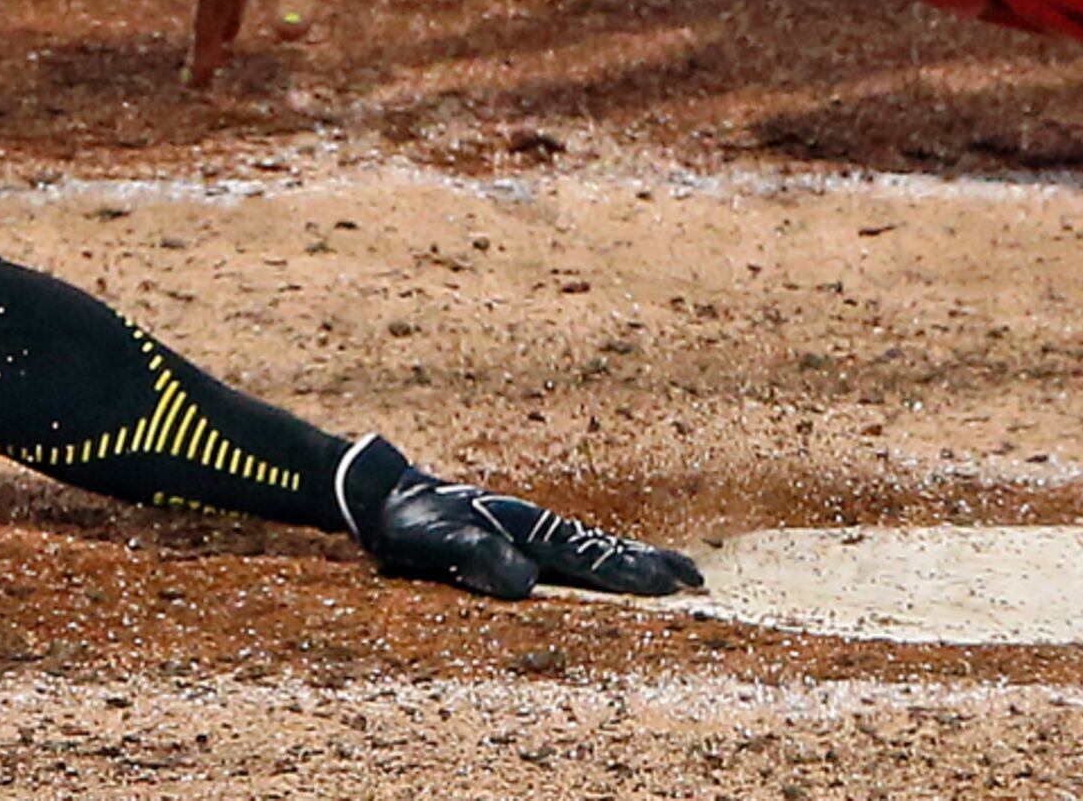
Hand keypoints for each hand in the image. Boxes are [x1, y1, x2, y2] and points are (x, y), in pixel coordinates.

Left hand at [347, 446, 699, 600]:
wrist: (387, 497)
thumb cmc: (408, 524)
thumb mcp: (435, 542)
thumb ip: (476, 559)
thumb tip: (526, 583)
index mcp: (523, 528)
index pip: (585, 556)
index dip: (626, 573)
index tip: (665, 585)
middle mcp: (535, 526)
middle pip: (602, 548)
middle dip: (648, 564)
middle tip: (695, 580)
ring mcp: (530, 530)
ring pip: (594, 548)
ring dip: (634, 561)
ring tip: (675, 572)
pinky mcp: (519, 539)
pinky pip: (573, 552)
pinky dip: (604, 560)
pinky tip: (617, 568)